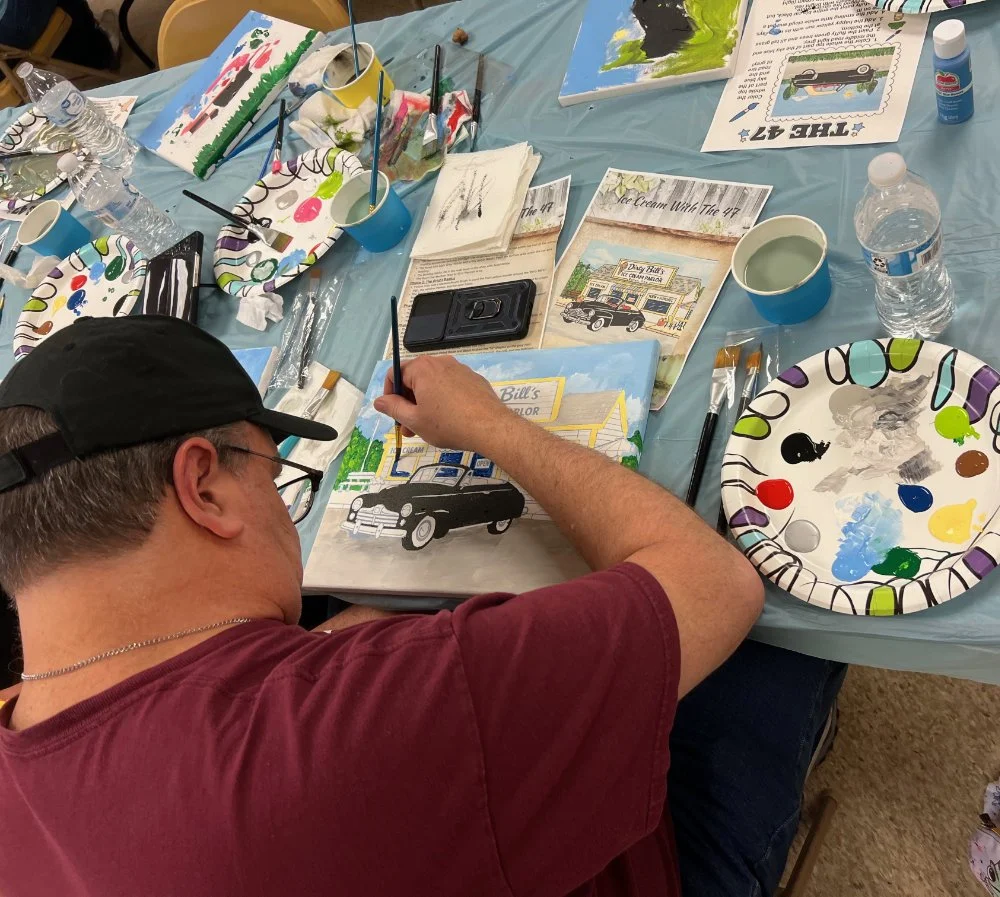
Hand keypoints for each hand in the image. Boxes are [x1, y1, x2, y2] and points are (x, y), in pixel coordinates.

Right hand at [373, 355, 513, 452]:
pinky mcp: (473, 379)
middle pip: (415, 379)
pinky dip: (444, 400)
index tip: (394, 414)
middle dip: (408, 403)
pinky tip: (450, 420)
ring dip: (425, 404)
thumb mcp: (414, 420)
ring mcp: (459, 369)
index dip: (390, 395)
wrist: (490, 427)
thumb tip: (379, 401)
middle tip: (409, 428)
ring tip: (428, 428)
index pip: (395, 374)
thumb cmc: (448, 424)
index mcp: (422, 368)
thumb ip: (393, 408)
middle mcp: (440, 362)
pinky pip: (450, 387)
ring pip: (433, 384)